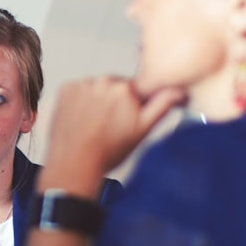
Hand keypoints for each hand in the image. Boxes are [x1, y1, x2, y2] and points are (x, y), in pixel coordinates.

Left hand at [44, 77, 184, 184]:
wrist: (74, 163)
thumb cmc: (107, 152)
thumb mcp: (143, 130)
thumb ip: (162, 105)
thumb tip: (179, 90)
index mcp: (126, 88)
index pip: (135, 89)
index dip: (132, 105)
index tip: (125, 119)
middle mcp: (103, 81)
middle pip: (114, 87)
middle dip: (114, 102)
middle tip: (108, 126)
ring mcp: (82, 85)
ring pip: (95, 89)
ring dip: (95, 101)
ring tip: (93, 125)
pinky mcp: (65, 90)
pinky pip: (77, 90)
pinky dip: (78, 101)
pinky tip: (80, 119)